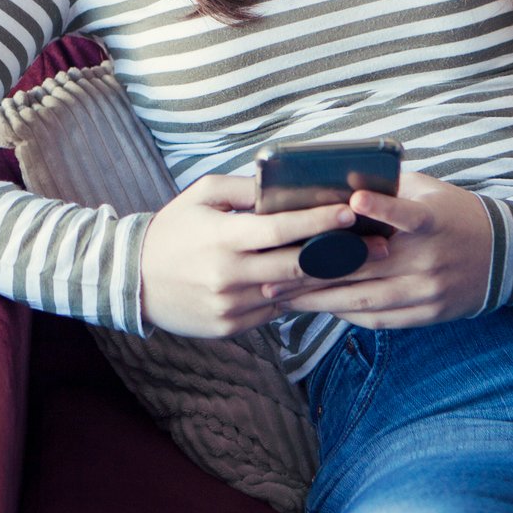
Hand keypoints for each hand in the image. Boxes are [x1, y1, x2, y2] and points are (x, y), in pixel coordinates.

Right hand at [139, 174, 362, 337]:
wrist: (132, 280)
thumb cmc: (171, 230)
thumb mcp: (200, 197)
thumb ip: (242, 189)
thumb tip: (282, 185)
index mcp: (222, 239)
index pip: (279, 230)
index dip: (317, 222)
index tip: (350, 212)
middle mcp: (228, 276)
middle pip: (297, 267)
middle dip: (342, 257)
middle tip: (380, 247)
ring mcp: (230, 306)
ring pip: (291, 293)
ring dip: (327, 281)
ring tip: (362, 267)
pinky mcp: (230, 327)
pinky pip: (273, 311)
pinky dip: (296, 296)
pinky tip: (319, 286)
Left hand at [260, 166, 493, 328]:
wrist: (507, 256)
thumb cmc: (456, 215)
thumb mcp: (430, 191)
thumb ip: (391, 188)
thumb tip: (338, 181)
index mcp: (434, 222)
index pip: (409, 214)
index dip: (384, 206)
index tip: (354, 197)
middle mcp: (431, 259)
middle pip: (366, 266)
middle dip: (315, 268)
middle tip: (273, 267)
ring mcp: (428, 291)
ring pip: (365, 298)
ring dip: (319, 297)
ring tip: (280, 293)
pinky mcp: (426, 314)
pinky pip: (377, 318)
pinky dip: (344, 311)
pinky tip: (315, 306)